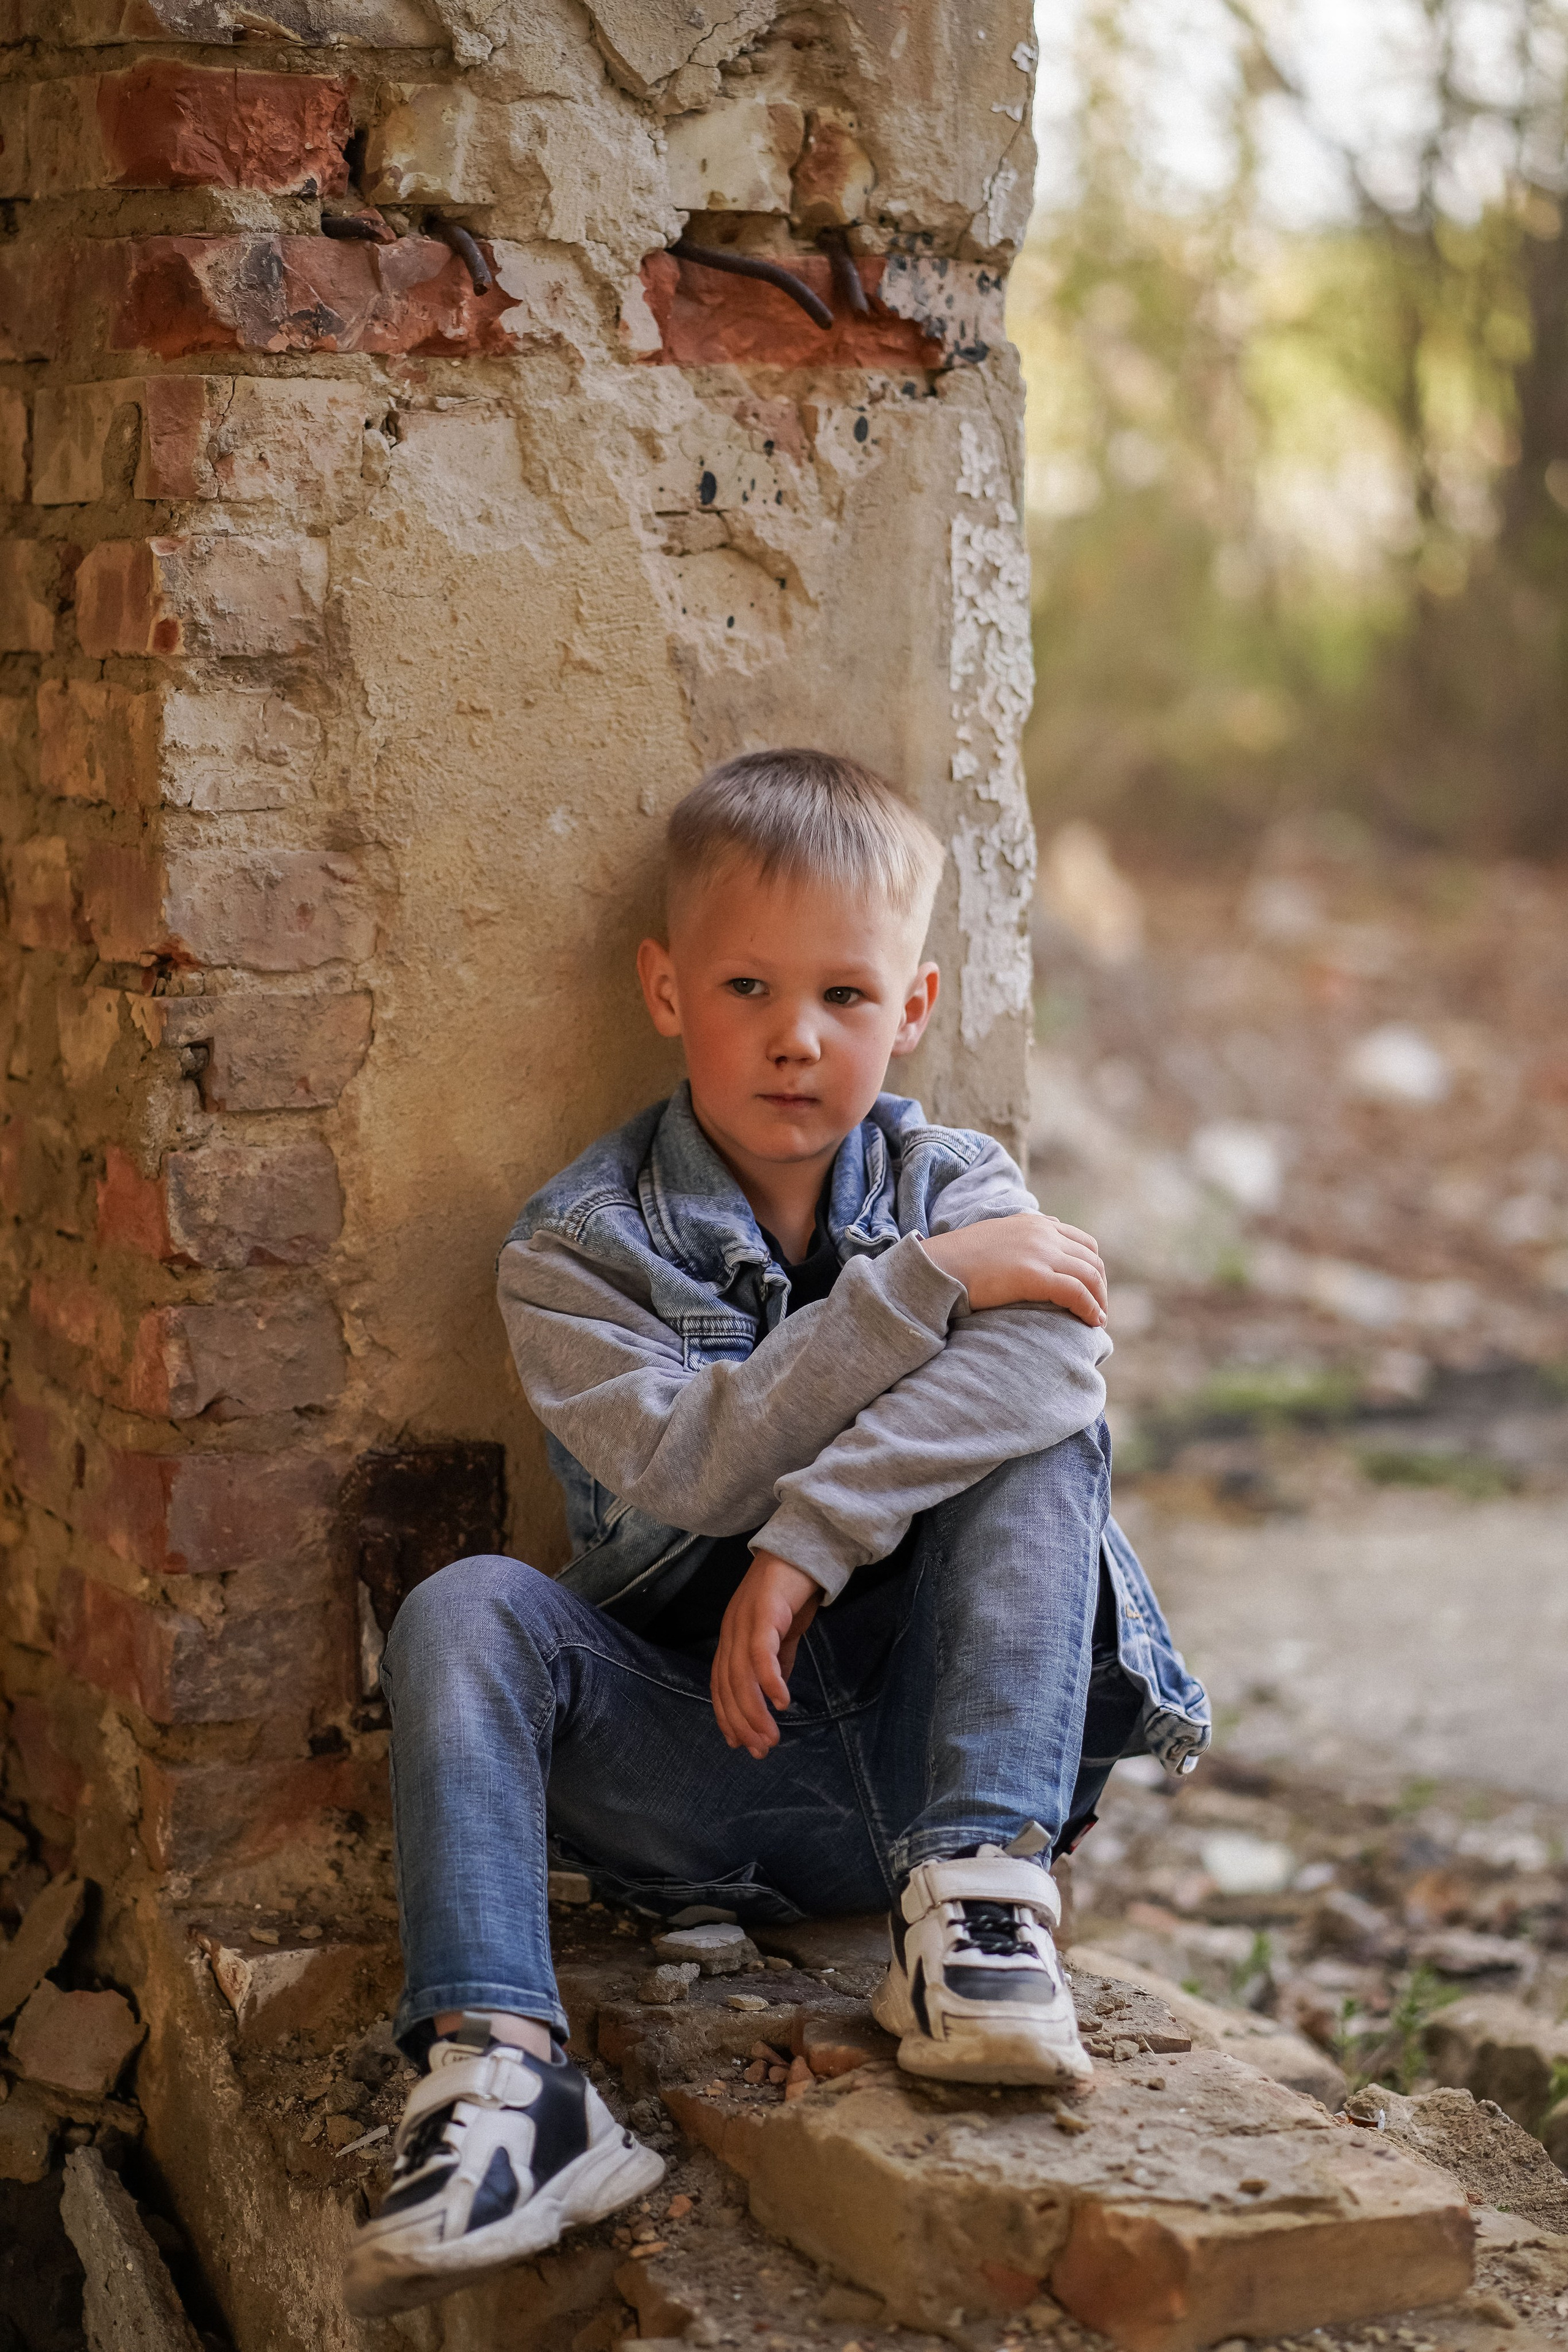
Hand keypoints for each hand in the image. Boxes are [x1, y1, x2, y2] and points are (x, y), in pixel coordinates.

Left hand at [711, 1550, 821, 1759]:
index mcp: (733, 1636)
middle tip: (760, 1749)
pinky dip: (769, 1681)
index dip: (727, 1716)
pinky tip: (782, 1702)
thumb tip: (775, 1695)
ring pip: (741, 1675)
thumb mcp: (783, 1634)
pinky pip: (761, 1653)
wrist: (806, 1548)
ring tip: (771, 1737)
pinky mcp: (764, 1612)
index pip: (721, 1685)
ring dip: (755, 1711)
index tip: (740, 1745)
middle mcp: (732, 1630)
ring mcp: (745, 1621)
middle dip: (742, 1723)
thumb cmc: (793, 1591)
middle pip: (728, 1685)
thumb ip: (777, 1661)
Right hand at [921, 1212, 1107, 1324]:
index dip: (1092, 1269)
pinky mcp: (1034, 1275)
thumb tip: (1028, 1269)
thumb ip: (1017, 1247)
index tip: (1090, 1292)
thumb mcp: (994, 1243)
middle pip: (1092, 1258)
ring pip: (1090, 1275)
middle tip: (1097, 1311)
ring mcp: (1039, 1251)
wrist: (935, 1268)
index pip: (1082, 1242)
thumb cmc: (957, 1263)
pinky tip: (1092, 1323)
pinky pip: (1077, 1292)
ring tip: (1096, 1321)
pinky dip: (1090, 1308)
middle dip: (1100, 1286)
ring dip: (1099, 1299)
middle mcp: (1042, 1232)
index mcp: (1033, 1223)